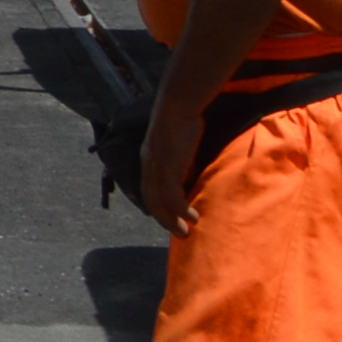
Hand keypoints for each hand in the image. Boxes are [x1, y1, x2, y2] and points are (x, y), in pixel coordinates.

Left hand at [135, 102, 205, 228]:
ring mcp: (156, 169)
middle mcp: (149, 168)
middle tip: (180, 234)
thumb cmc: (181, 123)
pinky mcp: (167, 168)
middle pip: (152, 202)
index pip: (149, 193)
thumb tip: (189, 180)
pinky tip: (193, 218)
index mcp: (149, 163)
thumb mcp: (178, 148)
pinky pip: (172, 196)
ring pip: (161, 203)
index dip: (158, 209)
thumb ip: (180, 164)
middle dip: (165, 221)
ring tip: (186, 233)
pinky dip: (181, 210)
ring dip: (173, 220)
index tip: (170, 221)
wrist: (177, 106)